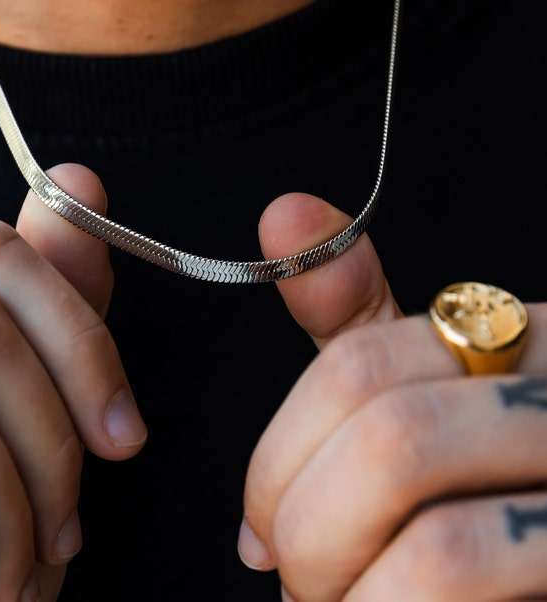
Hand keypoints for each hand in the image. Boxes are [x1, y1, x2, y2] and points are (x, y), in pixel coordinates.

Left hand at [239, 193, 546, 600]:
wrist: (529, 579)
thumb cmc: (472, 509)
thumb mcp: (414, 403)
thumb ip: (353, 321)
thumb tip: (285, 212)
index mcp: (513, 344)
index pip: (360, 362)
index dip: (279, 453)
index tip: (258, 526)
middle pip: (385, 427)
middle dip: (303, 518)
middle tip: (292, 576)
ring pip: (412, 480)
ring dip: (334, 567)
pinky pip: (453, 563)